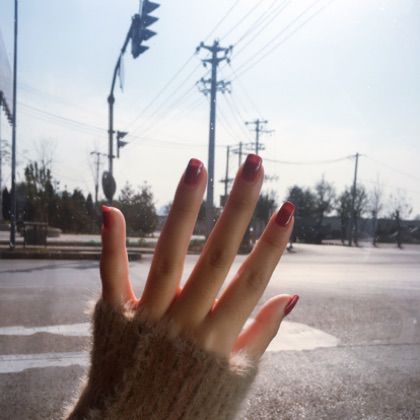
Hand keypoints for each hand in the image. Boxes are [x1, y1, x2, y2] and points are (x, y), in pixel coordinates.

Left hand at [100, 154, 297, 360]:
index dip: (273, 243)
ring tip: (198, 165)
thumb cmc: (191, 401)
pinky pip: (111, 275)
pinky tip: (110, 208)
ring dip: (184, 207)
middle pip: (217, 255)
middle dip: (239, 206)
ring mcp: (149, 316)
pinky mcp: (114, 316)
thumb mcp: (236, 377)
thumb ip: (264, 335)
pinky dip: (110, 243)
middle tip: (253, 163)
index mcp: (220, 337)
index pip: (253, 279)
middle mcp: (186, 320)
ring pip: (168, 253)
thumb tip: (293, 296)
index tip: (289, 206)